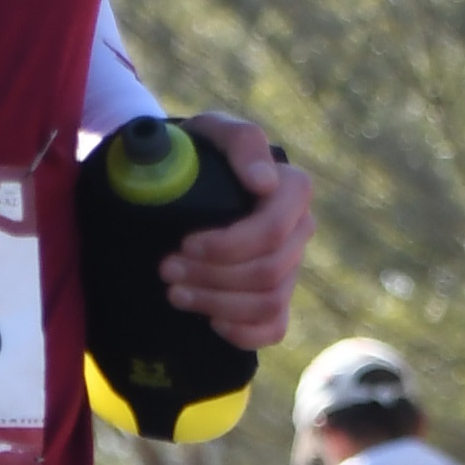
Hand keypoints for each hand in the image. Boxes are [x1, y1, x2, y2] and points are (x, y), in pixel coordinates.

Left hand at [165, 117, 313, 347]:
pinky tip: (211, 320)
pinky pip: (274, 329)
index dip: (228, 246)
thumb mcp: (214, 132)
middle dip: (211, 277)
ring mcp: (289, 267)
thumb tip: (264, 183)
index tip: (186, 242)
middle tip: (167, 269)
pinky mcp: (275, 297)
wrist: (186, 180)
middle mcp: (298, 231)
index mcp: (292, 191)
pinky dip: (242, 332)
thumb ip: (242, 142)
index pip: (273, 232)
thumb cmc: (202, 152)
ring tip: (174, 292)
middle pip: (267, 273)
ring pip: (267, 303)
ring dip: (216, 303)